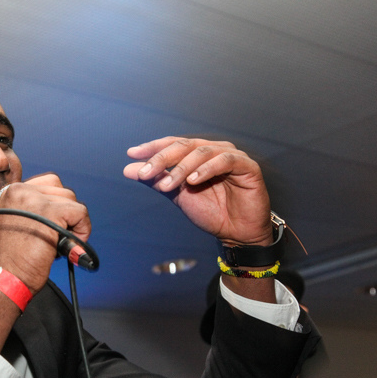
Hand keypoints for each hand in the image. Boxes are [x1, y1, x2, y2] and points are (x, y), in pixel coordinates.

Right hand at [0, 173, 90, 293]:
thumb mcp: (20, 223)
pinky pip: (80, 213)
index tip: (56, 225)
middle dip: (68, 214)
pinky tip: (70, 246)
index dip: (58, 205)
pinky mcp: (50, 212)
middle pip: (62, 191)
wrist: (7, 277)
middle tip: (60, 237)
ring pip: (72, 201)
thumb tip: (67, 208)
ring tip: (61, 243)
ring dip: (74, 223)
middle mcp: (20, 190)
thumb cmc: (13, 258)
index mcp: (12, 191)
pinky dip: (82, 230)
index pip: (49, 184)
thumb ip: (37, 209)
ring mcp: (35, 199)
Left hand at [124, 136, 271, 246]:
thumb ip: (156, 180)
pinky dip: (206, 169)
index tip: (132, 154)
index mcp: (198, 154)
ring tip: (168, 184)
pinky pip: (225, 161)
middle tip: (145, 173)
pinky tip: (192, 180)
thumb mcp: (177, 195)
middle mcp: (214, 150)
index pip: (172, 144)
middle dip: (162, 158)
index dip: (153, 148)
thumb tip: (128, 169)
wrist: (236, 233)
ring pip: (202, 152)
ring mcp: (232, 156)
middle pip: (184, 146)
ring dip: (181, 168)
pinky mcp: (248, 166)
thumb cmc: (211, 211)